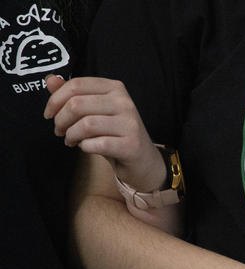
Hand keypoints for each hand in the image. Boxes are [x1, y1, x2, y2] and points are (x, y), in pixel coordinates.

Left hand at [43, 75, 164, 191]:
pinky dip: (85, 147)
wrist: (142, 159)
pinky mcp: (131, 145)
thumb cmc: (114, 133)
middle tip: (59, 131)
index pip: (76, 85)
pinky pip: (96, 144)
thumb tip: (50, 80)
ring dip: (71, 135)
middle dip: (60, 120)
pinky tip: (86, 147)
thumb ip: (73, 95)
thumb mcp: (94, 111)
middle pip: (77, 104)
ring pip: (85, 125)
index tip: (49, 114)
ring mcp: (130, 124)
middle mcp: (125, 102)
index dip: (55, 100)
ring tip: (71, 140)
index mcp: (115, 88)